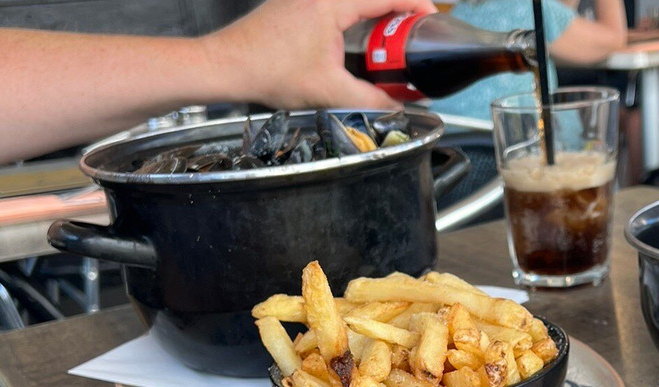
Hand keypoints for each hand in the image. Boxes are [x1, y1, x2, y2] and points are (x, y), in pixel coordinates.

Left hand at [202, 0, 437, 110]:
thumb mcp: (328, 90)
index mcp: (332, 3)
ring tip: (386, 46)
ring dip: (374, 20)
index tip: (431, 18)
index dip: (416, 5)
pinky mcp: (295, 7)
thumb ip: (368, 99)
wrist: (226, 66)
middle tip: (410, 40)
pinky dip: (353, 21)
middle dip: (396, 16)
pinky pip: (335, 8)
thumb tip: (394, 105)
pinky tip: (354, 45)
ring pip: (353, 3)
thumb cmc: (267, 71)